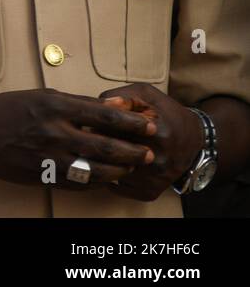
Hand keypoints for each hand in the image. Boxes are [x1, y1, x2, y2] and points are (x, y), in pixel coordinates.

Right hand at [0, 89, 155, 188]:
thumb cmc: (5, 110)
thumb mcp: (38, 96)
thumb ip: (73, 103)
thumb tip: (107, 109)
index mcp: (55, 106)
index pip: (105, 115)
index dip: (132, 122)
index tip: (149, 125)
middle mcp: (54, 131)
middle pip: (106, 146)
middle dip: (133, 150)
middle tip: (149, 152)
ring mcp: (49, 157)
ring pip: (97, 170)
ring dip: (119, 170)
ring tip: (131, 167)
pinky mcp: (44, 175)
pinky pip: (79, 183)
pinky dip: (98, 181)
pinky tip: (107, 178)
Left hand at [98, 83, 205, 201]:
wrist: (196, 139)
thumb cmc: (166, 113)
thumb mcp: (147, 94)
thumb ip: (123, 95)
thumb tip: (101, 104)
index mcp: (154, 131)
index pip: (110, 130)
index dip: (95, 124)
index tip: (90, 121)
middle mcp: (156, 158)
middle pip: (108, 153)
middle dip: (94, 144)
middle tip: (89, 137)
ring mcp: (152, 179)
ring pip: (109, 172)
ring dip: (99, 162)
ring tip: (98, 150)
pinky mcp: (149, 191)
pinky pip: (117, 188)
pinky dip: (108, 177)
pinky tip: (109, 165)